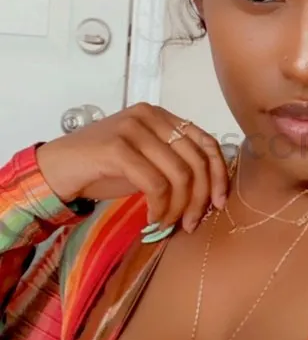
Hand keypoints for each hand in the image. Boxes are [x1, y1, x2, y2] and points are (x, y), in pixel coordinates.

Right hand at [36, 104, 228, 232]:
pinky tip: (152, 218)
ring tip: (166, 223)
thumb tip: (210, 190)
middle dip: (200, 198)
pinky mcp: (117, 148)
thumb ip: (174, 164)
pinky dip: (159, 206)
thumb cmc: (102, 169)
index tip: (219, 203)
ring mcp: (133, 128)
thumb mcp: (145, 162)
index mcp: (162, 116)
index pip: (206, 141)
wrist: (56, 169)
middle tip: (191, 223)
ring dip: (177, 207)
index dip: (219, 174)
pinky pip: (155, 183)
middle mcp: (150, 116)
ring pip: (179, 174)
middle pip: (196, 160)